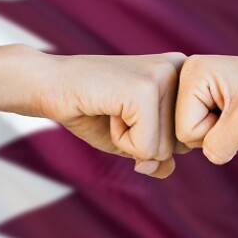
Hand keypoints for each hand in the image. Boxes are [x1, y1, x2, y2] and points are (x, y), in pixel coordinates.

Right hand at [0, 46, 187, 178]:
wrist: (48, 84)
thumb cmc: (91, 109)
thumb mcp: (132, 138)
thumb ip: (158, 155)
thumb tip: (168, 169)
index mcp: (184, 75)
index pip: (189, 138)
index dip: (152, 139)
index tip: (126, 111)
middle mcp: (180, 68)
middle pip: (181, 145)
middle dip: (143, 142)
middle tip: (116, 111)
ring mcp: (164, 76)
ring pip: (164, 149)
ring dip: (130, 141)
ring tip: (111, 109)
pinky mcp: (144, 90)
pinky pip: (146, 147)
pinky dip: (120, 140)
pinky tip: (107, 110)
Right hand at [175, 55, 237, 164]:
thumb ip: (216, 145)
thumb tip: (208, 155)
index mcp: (192, 71)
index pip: (184, 129)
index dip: (215, 131)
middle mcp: (189, 73)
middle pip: (184, 131)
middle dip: (216, 132)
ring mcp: (199, 84)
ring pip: (195, 133)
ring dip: (222, 132)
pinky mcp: (210, 94)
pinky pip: (206, 128)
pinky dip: (226, 129)